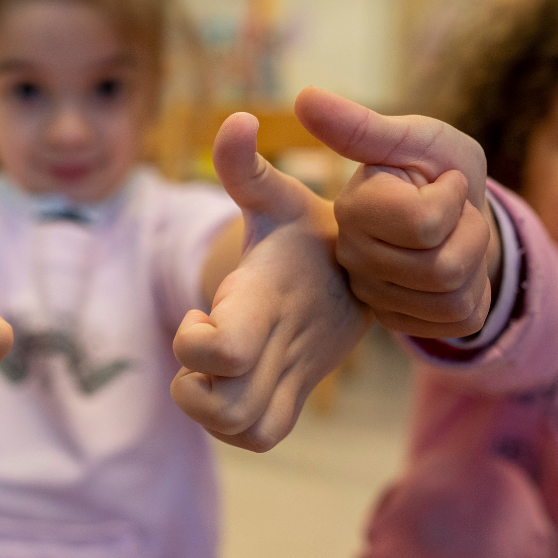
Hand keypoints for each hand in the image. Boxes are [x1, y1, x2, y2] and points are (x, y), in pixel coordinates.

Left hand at [172, 112, 370, 451]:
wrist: (364, 275)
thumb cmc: (306, 233)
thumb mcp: (276, 195)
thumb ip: (243, 165)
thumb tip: (234, 119)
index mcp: (269, 304)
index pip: (223, 352)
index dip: (195, 346)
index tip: (199, 315)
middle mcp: (281, 349)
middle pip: (226, 409)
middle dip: (193, 387)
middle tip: (198, 346)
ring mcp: (289, 379)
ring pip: (243, 431)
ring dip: (208, 410)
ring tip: (208, 368)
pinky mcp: (292, 398)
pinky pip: (261, 437)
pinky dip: (230, 426)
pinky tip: (223, 384)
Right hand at [295, 87, 497, 337]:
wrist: (458, 213)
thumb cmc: (437, 168)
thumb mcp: (417, 139)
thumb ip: (362, 127)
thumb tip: (303, 96)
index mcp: (352, 208)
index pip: (426, 225)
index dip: (454, 200)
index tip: (445, 182)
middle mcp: (350, 256)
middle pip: (442, 268)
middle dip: (471, 234)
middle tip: (455, 213)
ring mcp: (372, 295)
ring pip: (453, 297)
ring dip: (475, 264)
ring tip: (455, 239)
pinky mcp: (398, 322)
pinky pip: (459, 321)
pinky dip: (474, 294)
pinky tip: (455, 273)